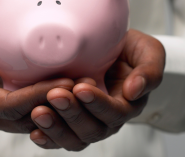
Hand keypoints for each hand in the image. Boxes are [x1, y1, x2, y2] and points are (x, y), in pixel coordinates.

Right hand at [0, 16, 73, 132]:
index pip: (11, 106)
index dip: (38, 96)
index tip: (65, 82)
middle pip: (27, 115)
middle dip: (56, 101)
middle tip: (84, 85)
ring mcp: (0, 108)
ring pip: (35, 116)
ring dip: (59, 104)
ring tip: (85, 86)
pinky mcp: (9, 99)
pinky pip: (34, 106)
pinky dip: (53, 99)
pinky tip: (71, 86)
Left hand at [29, 29, 164, 150]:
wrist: (108, 46)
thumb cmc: (127, 48)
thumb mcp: (147, 51)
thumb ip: (149, 70)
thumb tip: (134, 91)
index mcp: (126, 104)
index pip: (115, 113)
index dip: (98, 104)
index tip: (82, 87)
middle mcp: (106, 118)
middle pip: (92, 129)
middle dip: (73, 113)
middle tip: (56, 96)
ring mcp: (86, 120)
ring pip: (74, 137)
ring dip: (56, 127)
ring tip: (39, 112)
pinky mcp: (68, 120)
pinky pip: (59, 137)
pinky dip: (47, 137)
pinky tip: (35, 131)